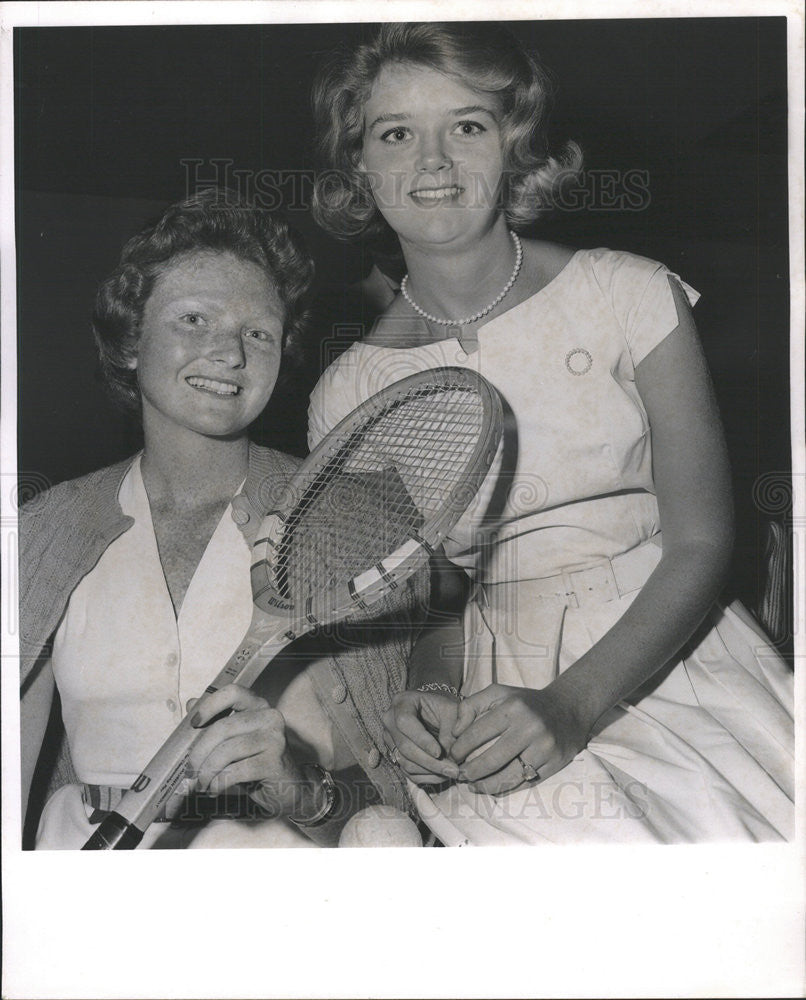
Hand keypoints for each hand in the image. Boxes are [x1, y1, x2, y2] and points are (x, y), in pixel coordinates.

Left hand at [187, 684, 308, 816]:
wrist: (290, 787)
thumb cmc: (257, 761)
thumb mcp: (236, 738)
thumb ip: (217, 720)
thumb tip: (191, 703)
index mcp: (258, 706)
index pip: (232, 693)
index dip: (209, 705)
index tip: (194, 723)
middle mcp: (269, 717)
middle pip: (223, 728)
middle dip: (200, 752)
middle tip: (191, 769)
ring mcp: (275, 739)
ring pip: (227, 751)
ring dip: (208, 771)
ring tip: (202, 782)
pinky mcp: (274, 762)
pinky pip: (236, 771)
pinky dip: (219, 782)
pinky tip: (216, 788)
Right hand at [383, 691, 461, 784]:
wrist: (434, 712)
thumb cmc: (444, 708)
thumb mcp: (452, 709)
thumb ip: (455, 727)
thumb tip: (454, 756)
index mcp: (402, 702)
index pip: (405, 722)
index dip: (421, 740)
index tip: (439, 752)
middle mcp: (390, 720)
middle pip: (404, 746)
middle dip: (430, 761)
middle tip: (453, 770)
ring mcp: (389, 739)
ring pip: (405, 762)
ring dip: (430, 771)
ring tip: (451, 773)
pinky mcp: (394, 754)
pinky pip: (407, 772)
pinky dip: (426, 776)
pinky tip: (443, 775)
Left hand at [450, 683, 589, 794]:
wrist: (568, 709)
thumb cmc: (525, 703)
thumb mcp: (498, 693)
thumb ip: (470, 706)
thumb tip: (454, 732)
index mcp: (512, 708)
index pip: (477, 734)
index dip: (460, 749)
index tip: (453, 756)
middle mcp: (529, 728)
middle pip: (491, 760)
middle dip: (470, 772)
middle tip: (460, 775)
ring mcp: (544, 748)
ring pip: (508, 777)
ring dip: (486, 786)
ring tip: (473, 786)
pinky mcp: (554, 764)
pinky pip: (525, 783)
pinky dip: (506, 788)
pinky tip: (493, 787)